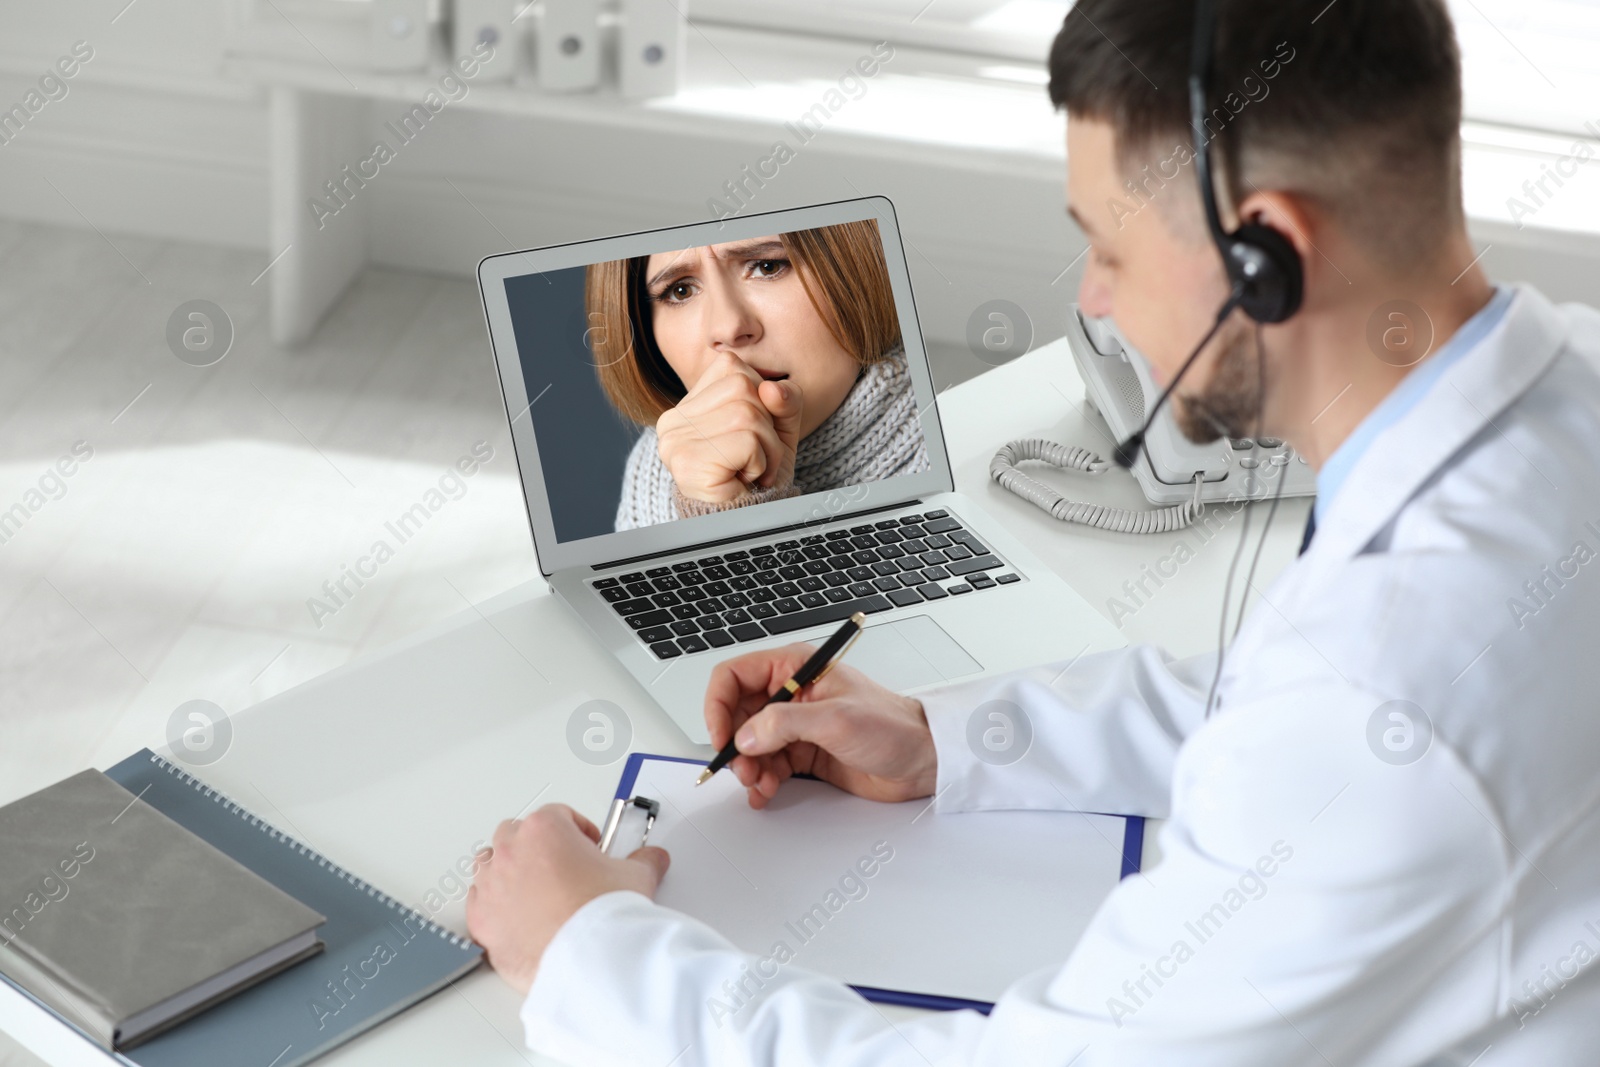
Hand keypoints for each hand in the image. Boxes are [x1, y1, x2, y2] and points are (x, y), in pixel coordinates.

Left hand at [465, 804, 668, 994]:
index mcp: (545, 830)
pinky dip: (495, 904)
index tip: (588, 845)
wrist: (585, 960)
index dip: (577, 830)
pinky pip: (479, 901)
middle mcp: (511, 852)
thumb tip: (651, 859)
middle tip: (562, 864)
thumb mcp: (635, 876)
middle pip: (516, 834)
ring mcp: (492, 886)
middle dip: (538, 845)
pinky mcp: (482, 921)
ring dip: (510, 870)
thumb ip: (642, 860)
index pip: (558, 815)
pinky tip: (517, 914)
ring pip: (491, 864)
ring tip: (537, 888)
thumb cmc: (601, 916)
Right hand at [656, 353, 803, 503]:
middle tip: (755, 457)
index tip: (751, 434)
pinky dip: (761, 462)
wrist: (747, 522)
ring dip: (767, 447)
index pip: (732, 367)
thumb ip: (783, 398)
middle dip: (767, 424)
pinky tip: (744, 478)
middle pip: (742, 385)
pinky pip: (748, 440)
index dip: (759, 398)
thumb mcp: (779, 426)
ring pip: (749, 412)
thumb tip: (772, 387)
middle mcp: (673, 420)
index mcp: (687, 405)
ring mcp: (676, 440)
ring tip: (751, 469)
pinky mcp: (688, 461)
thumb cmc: (758, 474)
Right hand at [705, 644, 936, 808]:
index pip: (735, 676)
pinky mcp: (803, 752)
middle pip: (737, 714)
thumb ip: (785, 724)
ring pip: (750, 744)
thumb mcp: (836, 719)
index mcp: (795, 668)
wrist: (921, 760)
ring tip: (761, 784)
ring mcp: (796, 725)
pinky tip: (765, 793)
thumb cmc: (892, 726)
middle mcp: (790, 694)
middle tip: (744, 769)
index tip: (721, 736)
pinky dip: (761, 781)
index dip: (719, 705)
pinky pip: (767, 765)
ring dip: (748, 767)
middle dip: (734, 744)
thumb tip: (746, 735)